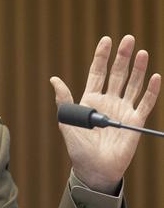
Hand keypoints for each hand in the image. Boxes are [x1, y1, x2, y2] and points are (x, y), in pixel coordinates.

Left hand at [50, 35, 160, 193]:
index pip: (98, 72)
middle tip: (128, 38)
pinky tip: (154, 76)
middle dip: (122, 56)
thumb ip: (64, 101)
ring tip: (142, 52)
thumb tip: (54, 80)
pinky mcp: (135, 121)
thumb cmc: (79, 148)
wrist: (95, 169)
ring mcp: (123, 110)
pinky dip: (151, 90)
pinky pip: (146, 103)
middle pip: (117, 74)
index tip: (106, 40)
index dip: (102, 56)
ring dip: (138, 68)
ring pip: (133, 84)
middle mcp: (108, 101)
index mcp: (91, 99)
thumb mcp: (67, 122)